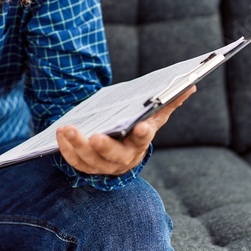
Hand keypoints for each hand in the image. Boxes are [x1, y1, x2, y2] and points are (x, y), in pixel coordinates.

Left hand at [56, 85, 194, 175]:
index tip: (141, 126)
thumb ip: (169, 103)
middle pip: (113, 156)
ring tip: (68, 128)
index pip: (143, 140)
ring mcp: (102, 165)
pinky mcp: (85, 166)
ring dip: (77, 145)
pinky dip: (65, 148)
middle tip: (95, 137)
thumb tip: (190, 85)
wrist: (119, 153)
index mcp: (139, 144)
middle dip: (104, 147)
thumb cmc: (137, 129)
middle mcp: (121, 159)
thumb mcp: (153, 117)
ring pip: (89, 160)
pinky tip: (60, 132)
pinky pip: (73, 160)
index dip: (142, 134)